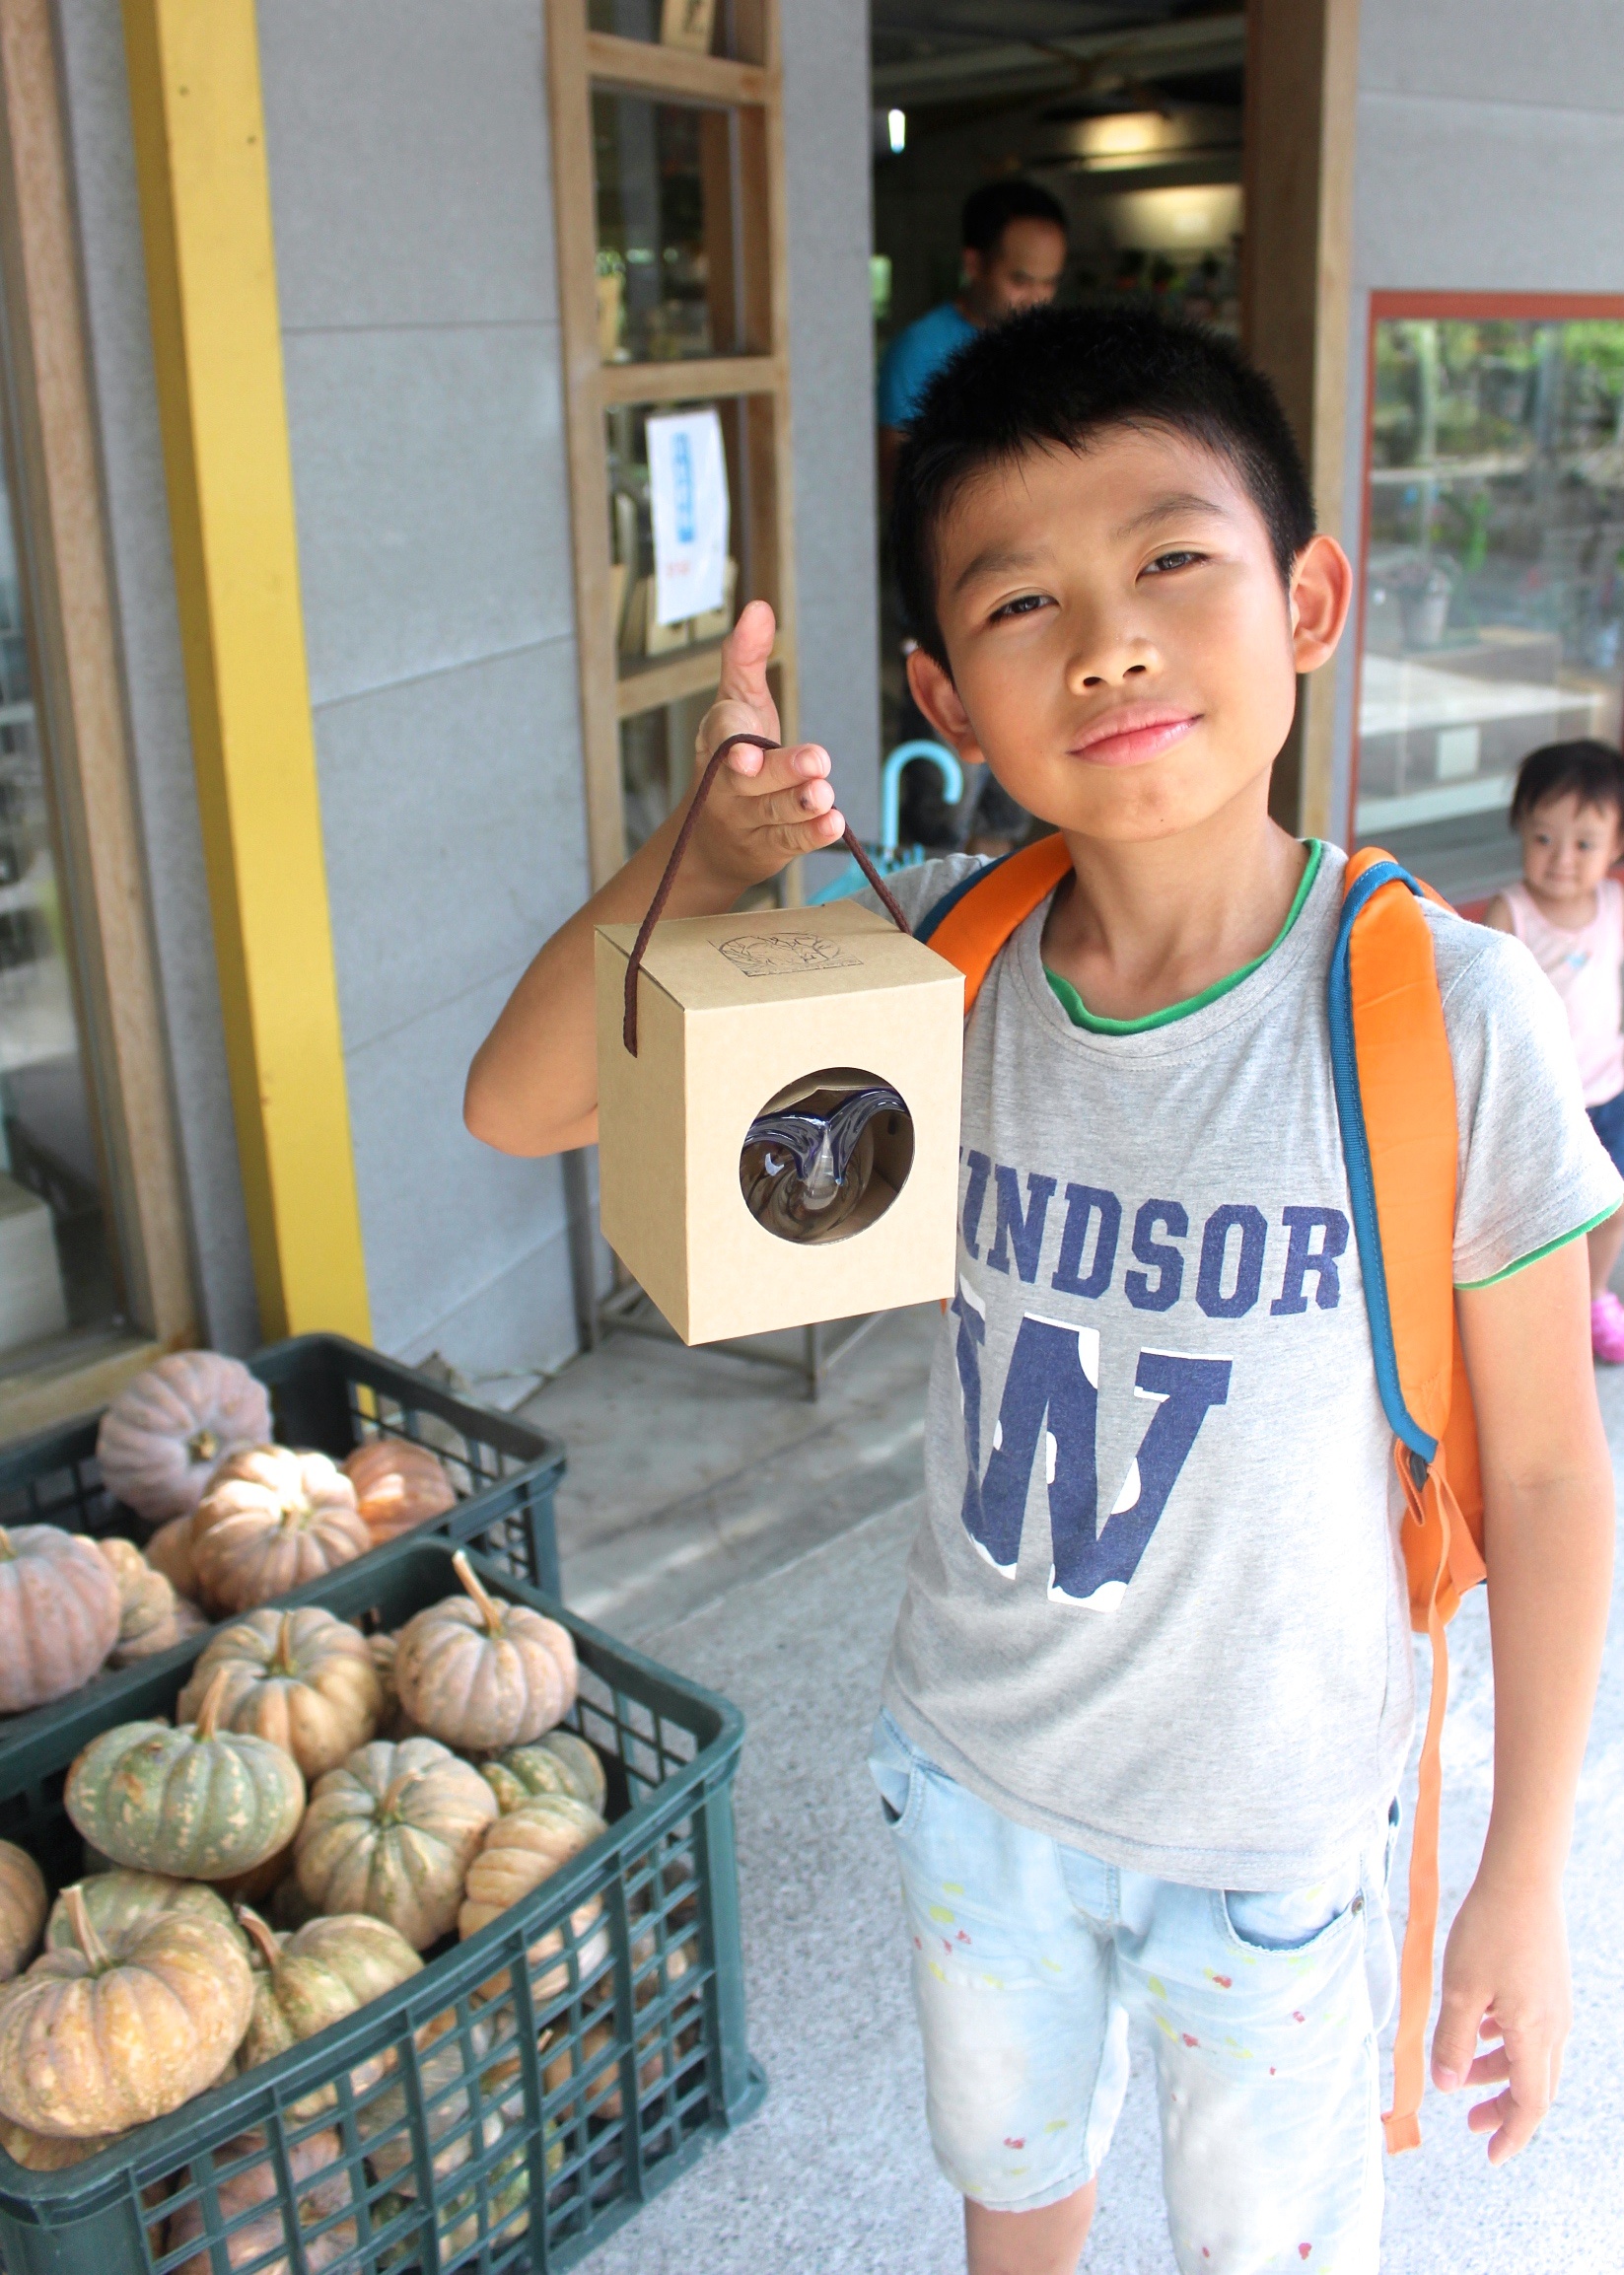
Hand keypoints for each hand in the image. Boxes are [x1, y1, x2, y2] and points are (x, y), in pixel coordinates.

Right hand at [685, 601, 846, 893]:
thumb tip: (759, 607)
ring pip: (773, 812)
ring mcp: (747, 819)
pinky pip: (790, 842)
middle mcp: (726, 783)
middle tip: (817, 761)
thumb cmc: (733, 759)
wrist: (711, 841)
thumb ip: (745, 658)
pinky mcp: (770, 847)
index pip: (721, 734)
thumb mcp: (736, 705)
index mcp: (716, 741)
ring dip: (800, 803)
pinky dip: (811, 835)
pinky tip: (834, 823)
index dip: (733, 740)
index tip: (746, 750)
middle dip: (781, 770)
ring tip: (825, 794)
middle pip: (749, 779)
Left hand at [1431, 1870, 1570, 2163]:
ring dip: (1499, 2074)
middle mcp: (1553, 2027)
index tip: (1491, 2156)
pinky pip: (1529, 2030)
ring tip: (1463, 2078)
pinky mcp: (1547, 1985)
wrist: (1523, 1878)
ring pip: (1530, 2057)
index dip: (1512, 2135)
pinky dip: (1505, 2043)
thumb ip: (1453, 2041)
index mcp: (1534, 2035)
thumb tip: (1448, 2086)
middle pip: (1534, 2086)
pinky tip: (1478, 2030)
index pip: (1531, 2105)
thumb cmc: (1489, 1931)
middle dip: (1504, 2110)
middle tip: (1472, 2124)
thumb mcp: (1460, 1989)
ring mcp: (1553, 2005)